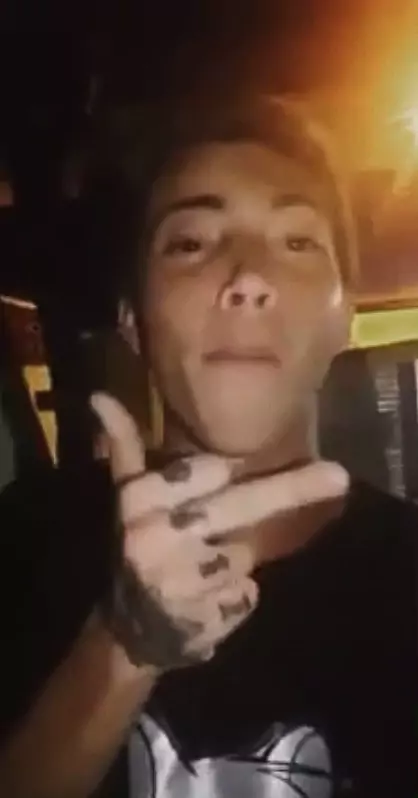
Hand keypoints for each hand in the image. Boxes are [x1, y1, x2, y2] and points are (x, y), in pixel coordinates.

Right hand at [91, 393, 348, 671]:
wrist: (128, 629)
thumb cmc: (136, 546)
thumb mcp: (126, 497)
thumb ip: (124, 447)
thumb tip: (100, 397)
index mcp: (138, 501)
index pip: (206, 470)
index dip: (221, 472)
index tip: (225, 474)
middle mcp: (155, 538)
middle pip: (237, 505)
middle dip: (292, 490)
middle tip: (339, 476)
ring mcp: (182, 582)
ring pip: (242, 554)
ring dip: (237, 560)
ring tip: (206, 568)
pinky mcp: (206, 618)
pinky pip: (245, 593)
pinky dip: (239, 595)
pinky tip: (212, 598)